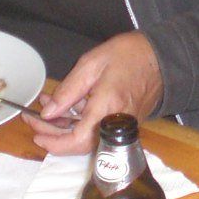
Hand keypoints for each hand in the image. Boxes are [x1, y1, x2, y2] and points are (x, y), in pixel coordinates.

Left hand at [21, 32, 162, 154]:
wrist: (163, 57)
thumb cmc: (129, 54)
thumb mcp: (92, 64)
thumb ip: (68, 90)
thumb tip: (48, 113)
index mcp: (107, 106)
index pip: (77, 140)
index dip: (55, 143)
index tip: (38, 135)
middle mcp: (115, 123)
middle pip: (80, 144)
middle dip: (54, 135)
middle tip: (35, 121)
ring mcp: (122, 126)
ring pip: (87, 139)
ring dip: (64, 128)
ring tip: (47, 109)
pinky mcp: (124, 124)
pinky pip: (97, 131)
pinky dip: (78, 123)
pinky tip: (67, 108)